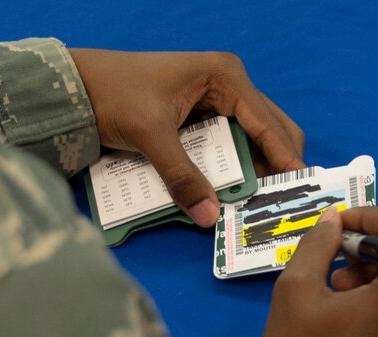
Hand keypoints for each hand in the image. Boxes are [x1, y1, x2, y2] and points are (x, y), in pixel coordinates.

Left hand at [69, 49, 304, 225]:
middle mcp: (227, 86)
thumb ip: (181, 176)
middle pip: (269, 129)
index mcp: (224, 77)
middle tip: (278, 200)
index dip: (285, 157)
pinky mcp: (200, 117)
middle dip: (274, 165)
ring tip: (259, 201)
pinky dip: (233, 166)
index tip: (300, 188)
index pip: (268, 123)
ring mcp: (215, 100)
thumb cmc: (115, 95)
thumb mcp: (151, 135)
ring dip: (254, 169)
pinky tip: (232, 189)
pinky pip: (228, 144)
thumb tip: (208, 217)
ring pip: (250, 139)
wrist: (78, 87)